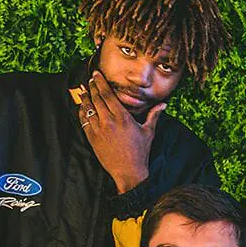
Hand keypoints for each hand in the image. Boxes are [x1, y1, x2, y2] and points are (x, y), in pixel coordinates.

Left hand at [78, 71, 163, 192]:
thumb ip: (154, 115)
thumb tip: (163, 104)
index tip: (96, 75)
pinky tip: (82, 107)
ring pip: (88, 108)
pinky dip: (82, 112)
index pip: (108, 95)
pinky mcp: (92, 138)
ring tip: (83, 90)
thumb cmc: (140, 151)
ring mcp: (99, 129)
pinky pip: (84, 121)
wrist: (128, 171)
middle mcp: (109, 121)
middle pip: (97, 98)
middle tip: (89, 79)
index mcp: (123, 117)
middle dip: (91, 87)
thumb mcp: (149, 132)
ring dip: (85, 97)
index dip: (100, 83)